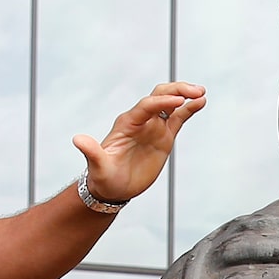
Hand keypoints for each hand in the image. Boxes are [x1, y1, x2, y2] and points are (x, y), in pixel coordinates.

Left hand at [74, 81, 206, 203]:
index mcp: (127, 123)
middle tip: (195, 91)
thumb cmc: (103, 177)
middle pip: (159, 96)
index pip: (146, 106)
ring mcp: (153, 127)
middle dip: (176, 90)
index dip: (162, 102)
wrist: (112, 188)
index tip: (178, 101)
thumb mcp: (97, 167)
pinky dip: (189, 109)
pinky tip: (200, 103)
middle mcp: (141, 121)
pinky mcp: (163, 137)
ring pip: (170, 103)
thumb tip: (77, 140)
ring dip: (184, 96)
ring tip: (201, 93)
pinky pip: (178, 118)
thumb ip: (91, 152)